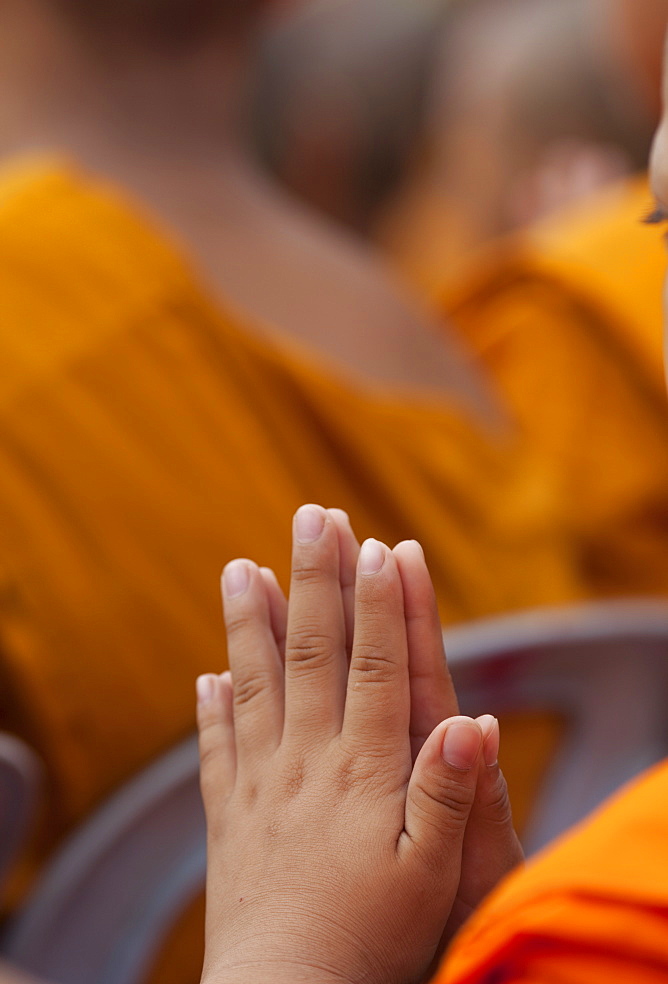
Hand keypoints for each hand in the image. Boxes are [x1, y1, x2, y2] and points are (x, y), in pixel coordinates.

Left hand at [197, 505, 520, 983]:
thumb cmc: (372, 940)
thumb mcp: (431, 876)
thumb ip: (447, 794)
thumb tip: (472, 718)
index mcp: (362, 769)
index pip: (371, 665)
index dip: (377, 603)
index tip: (377, 544)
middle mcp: (306, 761)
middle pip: (311, 652)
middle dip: (314, 579)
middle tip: (311, 516)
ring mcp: (259, 784)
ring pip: (253, 683)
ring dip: (249, 621)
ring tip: (241, 566)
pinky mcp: (227, 816)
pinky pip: (215, 747)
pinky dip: (211, 705)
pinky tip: (206, 673)